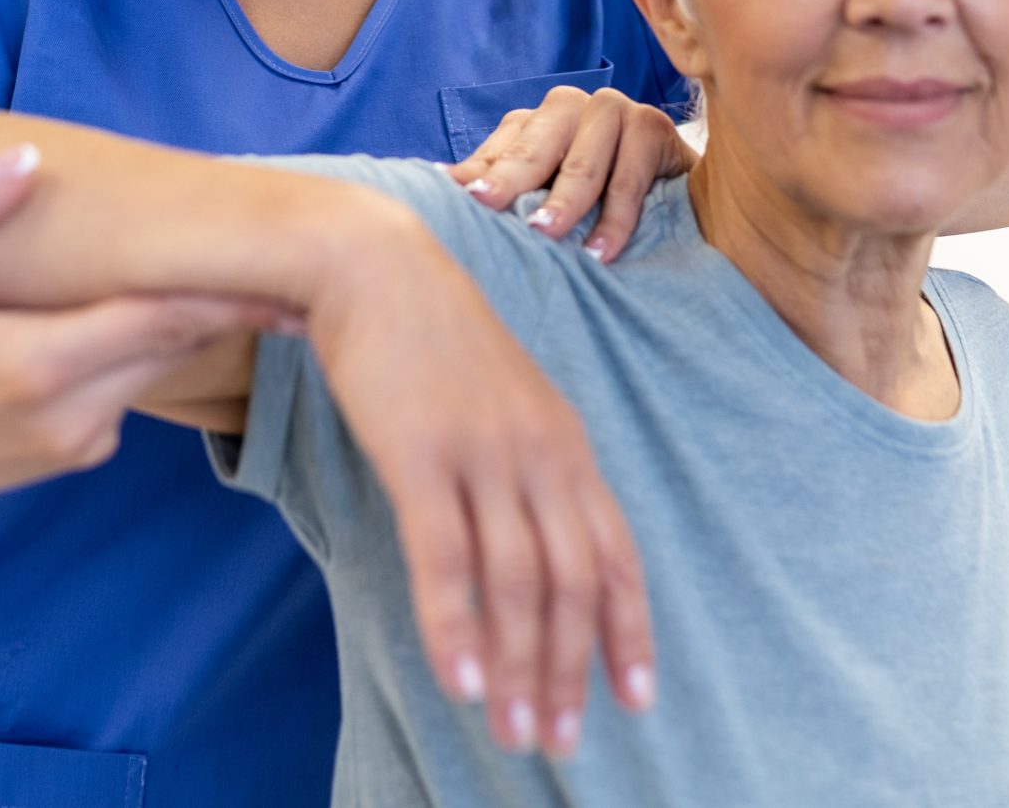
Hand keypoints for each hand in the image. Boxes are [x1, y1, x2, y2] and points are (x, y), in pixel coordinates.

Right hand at [0, 159, 290, 507]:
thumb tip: (24, 160)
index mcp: (36, 366)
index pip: (162, 323)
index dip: (229, 299)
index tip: (288, 279)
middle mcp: (69, 416)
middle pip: (175, 347)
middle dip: (224, 310)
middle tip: (283, 271)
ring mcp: (76, 444)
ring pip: (156, 372)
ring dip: (178, 330)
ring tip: (216, 282)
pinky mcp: (75, 458)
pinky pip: (128, 396)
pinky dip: (137, 358)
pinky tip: (130, 322)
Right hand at [307, 219, 656, 758]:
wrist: (374, 264)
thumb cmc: (431, 341)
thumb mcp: (502, 402)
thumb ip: (525, 467)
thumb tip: (533, 548)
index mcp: (565, 443)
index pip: (615, 553)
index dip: (628, 631)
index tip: (634, 700)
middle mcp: (539, 452)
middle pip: (573, 581)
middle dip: (572, 671)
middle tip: (560, 743)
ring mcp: (483, 451)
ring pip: (518, 581)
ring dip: (521, 666)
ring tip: (516, 734)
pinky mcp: (421, 452)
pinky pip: (446, 555)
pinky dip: (457, 623)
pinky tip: (461, 680)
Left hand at [445, 87, 696, 262]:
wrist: (673, 190)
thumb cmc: (598, 194)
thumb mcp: (548, 190)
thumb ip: (503, 186)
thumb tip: (439, 186)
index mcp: (537, 119)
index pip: (501, 151)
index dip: (477, 175)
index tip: (455, 198)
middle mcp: (570, 106)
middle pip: (534, 149)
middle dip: (510, 182)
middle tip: (487, 207)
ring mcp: (613, 109)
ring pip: (583, 163)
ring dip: (565, 202)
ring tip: (544, 234)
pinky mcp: (652, 126)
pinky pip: (629, 179)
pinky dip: (615, 219)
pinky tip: (600, 252)